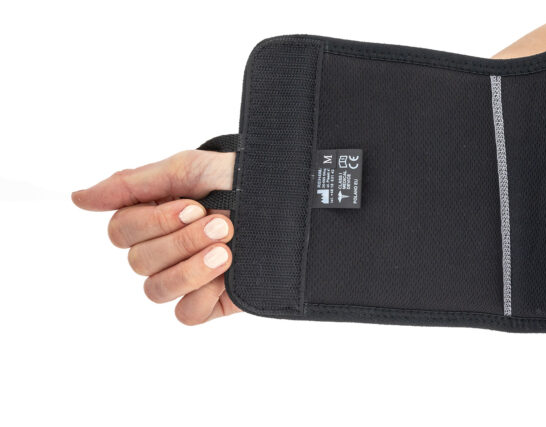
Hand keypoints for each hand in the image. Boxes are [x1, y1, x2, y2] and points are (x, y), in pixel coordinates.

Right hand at [71, 149, 241, 324]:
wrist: (298, 201)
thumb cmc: (247, 176)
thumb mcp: (191, 169)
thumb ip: (133, 184)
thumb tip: (80, 198)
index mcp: (159, 215)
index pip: (121, 231)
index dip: (152, 221)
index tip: (190, 204)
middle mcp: (169, 247)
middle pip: (138, 261)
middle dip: (180, 239)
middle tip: (221, 221)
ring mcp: (190, 276)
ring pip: (156, 290)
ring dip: (190, 266)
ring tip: (228, 246)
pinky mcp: (214, 301)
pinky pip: (186, 315)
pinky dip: (202, 294)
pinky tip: (228, 274)